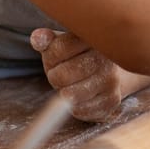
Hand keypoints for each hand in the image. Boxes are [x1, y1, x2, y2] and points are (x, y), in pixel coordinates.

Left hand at [30, 29, 149, 121]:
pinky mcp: (111, 100)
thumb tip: (38, 38)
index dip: (50, 57)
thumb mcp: (61, 43)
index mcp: (93, 37)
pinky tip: (81, 95)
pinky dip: (74, 106)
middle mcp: (107, 57)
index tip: (56, 58)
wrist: (106, 73)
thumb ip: (46, 39)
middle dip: (55, 77)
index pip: (60, 48)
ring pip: (71, 94)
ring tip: (71, 85)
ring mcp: (111, 79)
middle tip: (62, 74)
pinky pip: (80, 110)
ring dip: (64, 93)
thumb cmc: (77, 55)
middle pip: (64, 74)